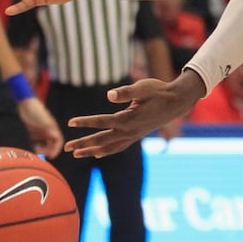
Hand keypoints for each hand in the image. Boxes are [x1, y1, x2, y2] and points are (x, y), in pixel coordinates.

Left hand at [18, 96, 63, 157]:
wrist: (26, 103)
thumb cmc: (36, 111)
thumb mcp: (44, 121)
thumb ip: (50, 128)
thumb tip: (56, 138)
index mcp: (52, 128)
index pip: (58, 141)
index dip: (56, 149)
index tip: (51, 156)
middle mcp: (48, 130)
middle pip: (51, 144)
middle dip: (47, 150)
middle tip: (40, 154)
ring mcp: (41, 131)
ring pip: (44, 143)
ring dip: (41, 149)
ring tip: (35, 150)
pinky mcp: (33, 131)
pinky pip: (36, 141)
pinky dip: (35, 145)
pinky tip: (31, 146)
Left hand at [65, 73, 206, 158]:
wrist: (176, 102)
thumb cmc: (159, 91)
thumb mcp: (144, 87)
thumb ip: (126, 92)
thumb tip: (110, 95)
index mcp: (129, 118)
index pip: (102, 122)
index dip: (86, 122)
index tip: (70, 122)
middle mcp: (129, 131)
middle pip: (101, 140)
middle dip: (83, 144)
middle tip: (66, 148)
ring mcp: (133, 135)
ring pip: (109, 147)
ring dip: (91, 151)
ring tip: (76, 154)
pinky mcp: (136, 136)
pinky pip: (118, 147)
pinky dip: (106, 151)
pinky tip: (98, 154)